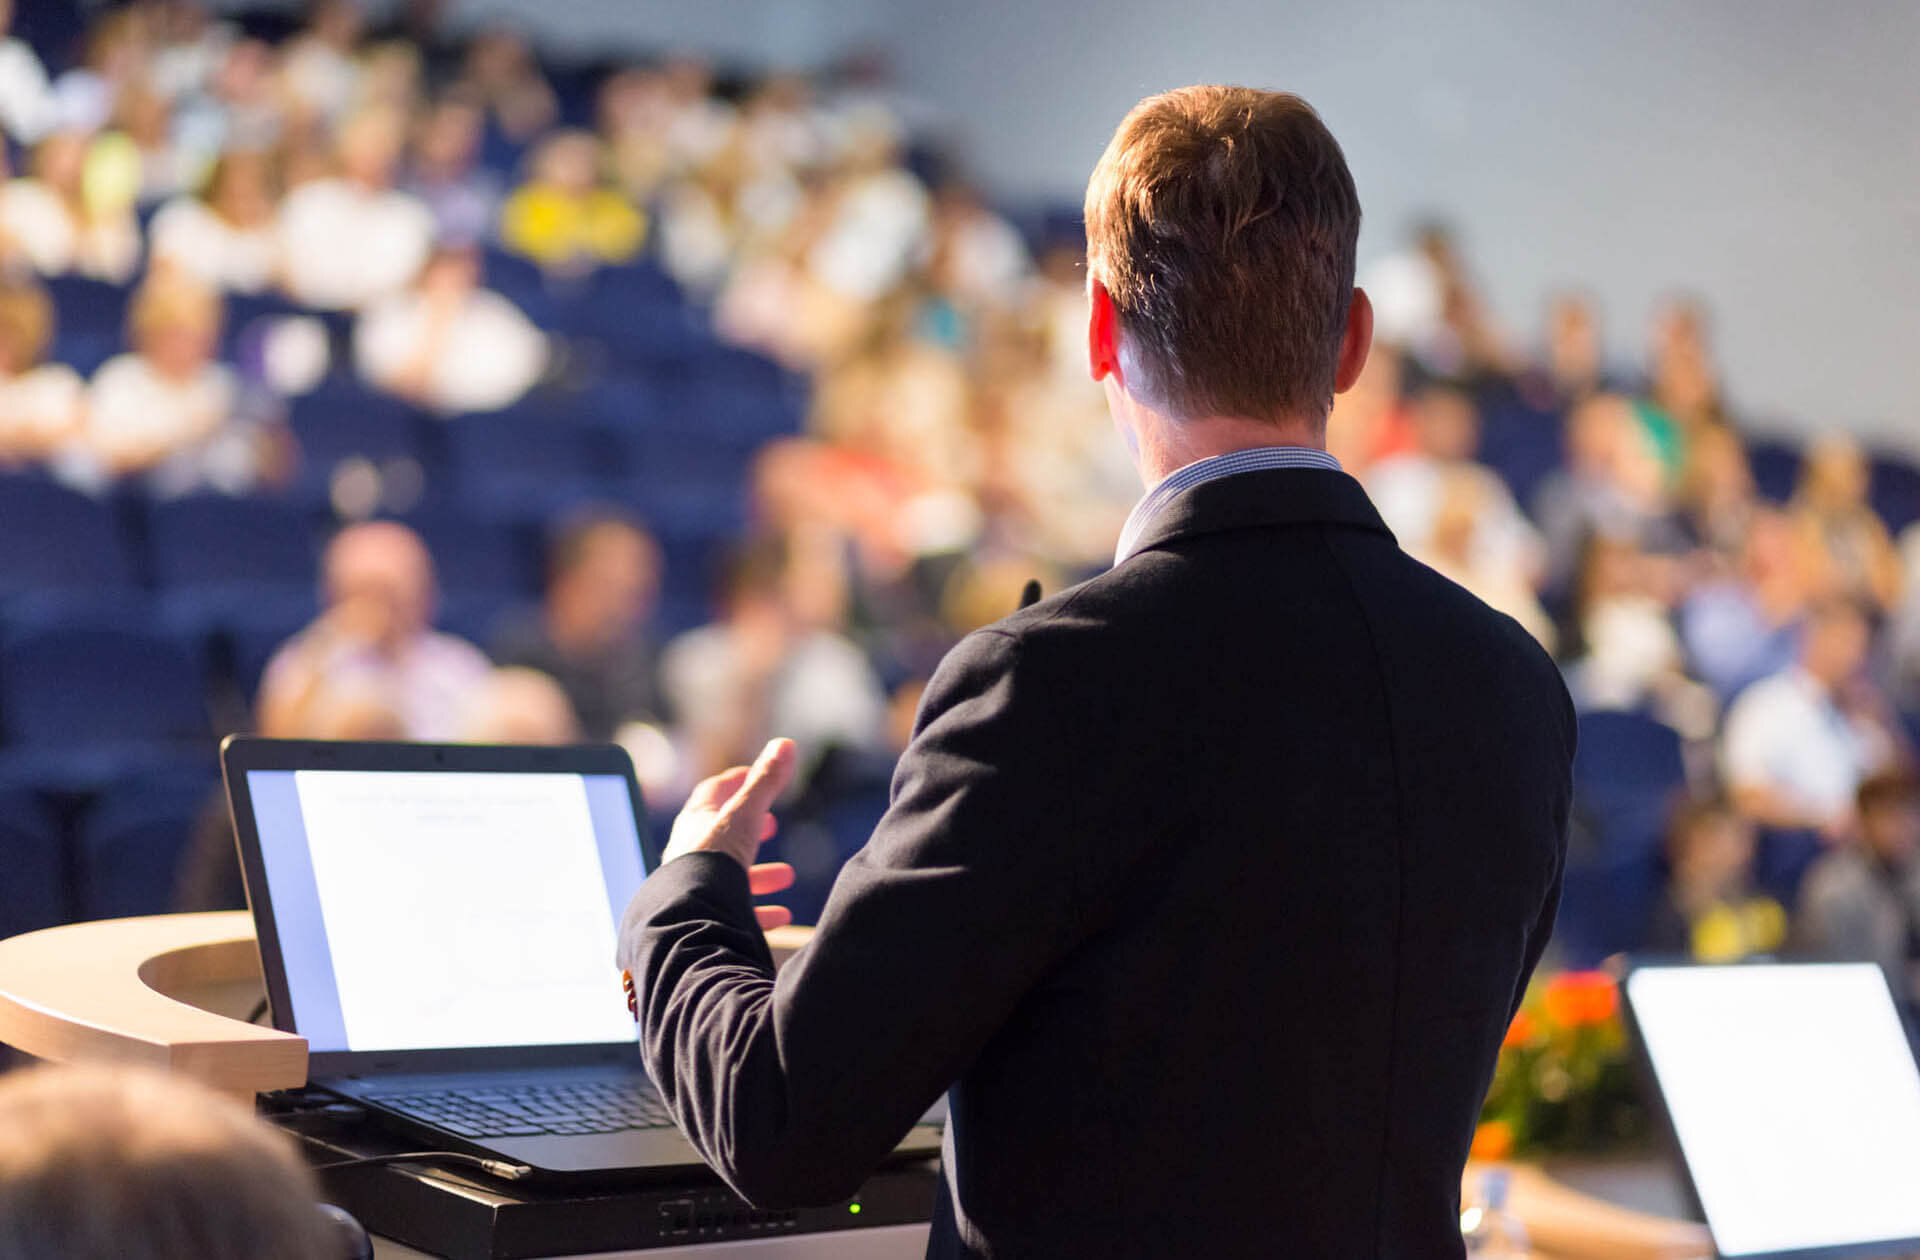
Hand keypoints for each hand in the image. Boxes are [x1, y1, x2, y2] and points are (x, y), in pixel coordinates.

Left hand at [664, 738, 799, 930]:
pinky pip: (735, 910)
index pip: (712, 793)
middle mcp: (690, 853)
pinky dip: (761, 910)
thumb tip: (785, 744)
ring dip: (761, 874)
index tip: (755, 776)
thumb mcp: (745, 814)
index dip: (736, 781)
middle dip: (753, 829)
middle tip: (773, 825)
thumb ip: (765, 781)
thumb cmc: (713, 860)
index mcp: (695, 823)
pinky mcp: (706, 915)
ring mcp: (696, 886)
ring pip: (730, 875)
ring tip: (785, 875)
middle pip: (723, 835)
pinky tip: (781, 915)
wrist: (690, 917)